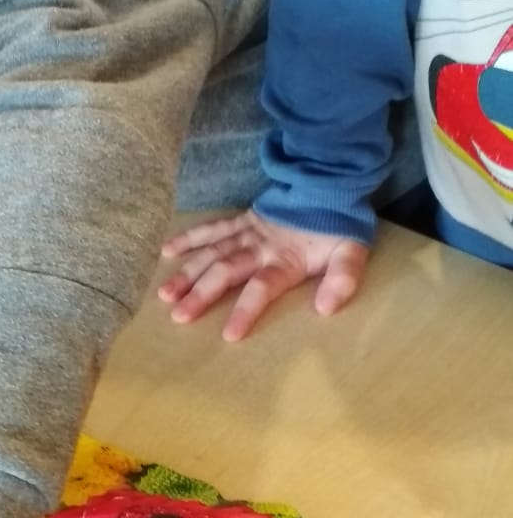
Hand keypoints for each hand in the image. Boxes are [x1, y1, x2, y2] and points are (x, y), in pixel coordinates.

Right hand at [158, 210, 368, 340]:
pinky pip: (212, 229)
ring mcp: (247, 231)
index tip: (228, 334)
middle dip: (201, 294)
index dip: (245, 310)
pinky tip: (167, 251)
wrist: (331, 183)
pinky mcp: (241, 220)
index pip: (262, 288)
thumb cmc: (339, 225)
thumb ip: (342, 280)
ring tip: (166, 294)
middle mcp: (260, 246)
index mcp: (285, 259)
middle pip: (226, 271)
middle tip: (179, 316)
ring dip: (188, 273)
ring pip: (212, 253)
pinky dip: (190, 238)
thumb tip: (325, 309)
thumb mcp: (352, 253)